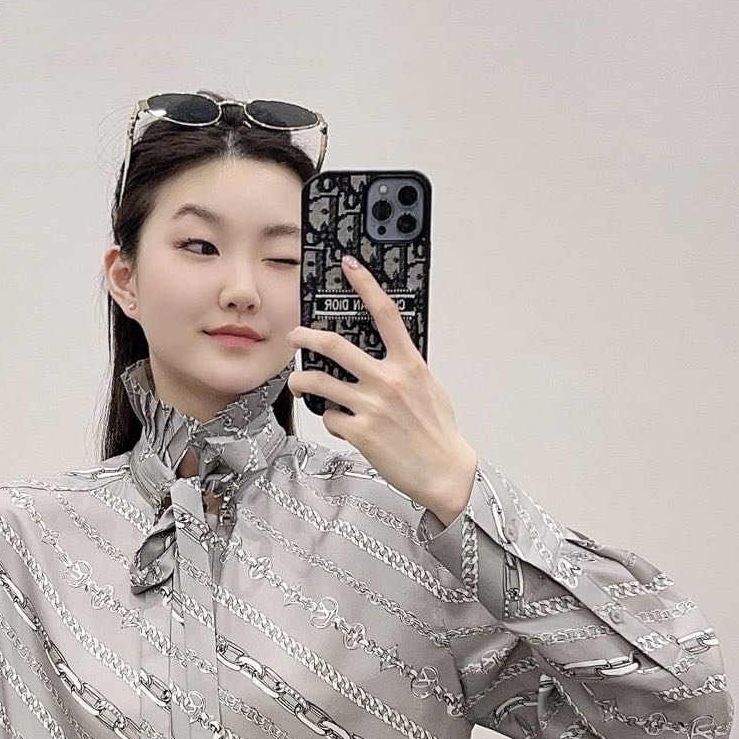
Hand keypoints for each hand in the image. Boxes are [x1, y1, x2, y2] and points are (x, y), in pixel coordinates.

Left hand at [287, 254, 477, 523]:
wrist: (444, 472)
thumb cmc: (439, 431)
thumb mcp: (430, 388)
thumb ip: (406, 367)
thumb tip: (385, 355)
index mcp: (409, 364)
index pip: (384, 313)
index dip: (365, 284)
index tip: (349, 266)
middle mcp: (388, 380)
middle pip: (334, 344)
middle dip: (305, 336)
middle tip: (294, 336)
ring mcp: (371, 406)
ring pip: (318, 382)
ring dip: (301, 381)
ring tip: (299, 384)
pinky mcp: (359, 432)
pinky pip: (330, 418)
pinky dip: (332, 420)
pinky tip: (344, 426)